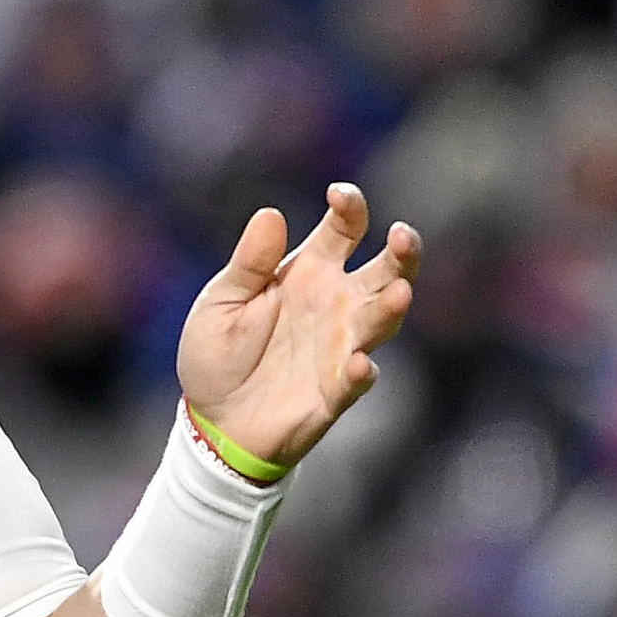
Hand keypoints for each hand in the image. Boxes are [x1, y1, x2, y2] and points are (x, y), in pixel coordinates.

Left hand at [178, 183, 420, 470]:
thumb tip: (270, 214)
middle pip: (385, 270)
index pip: (343, 231)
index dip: (351, 209)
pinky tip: (357, 363)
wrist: (213, 420)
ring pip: (381, 320)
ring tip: (398, 293)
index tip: (341, 195)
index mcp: (308, 272)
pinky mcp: (336, 390)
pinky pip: (357, 378)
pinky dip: (361, 371)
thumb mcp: (222, 302)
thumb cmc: (218, 353)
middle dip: (402, 252)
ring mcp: (342, 346)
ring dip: (392, 307)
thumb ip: (249, 263)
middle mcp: (336, 304)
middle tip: (403, 235)